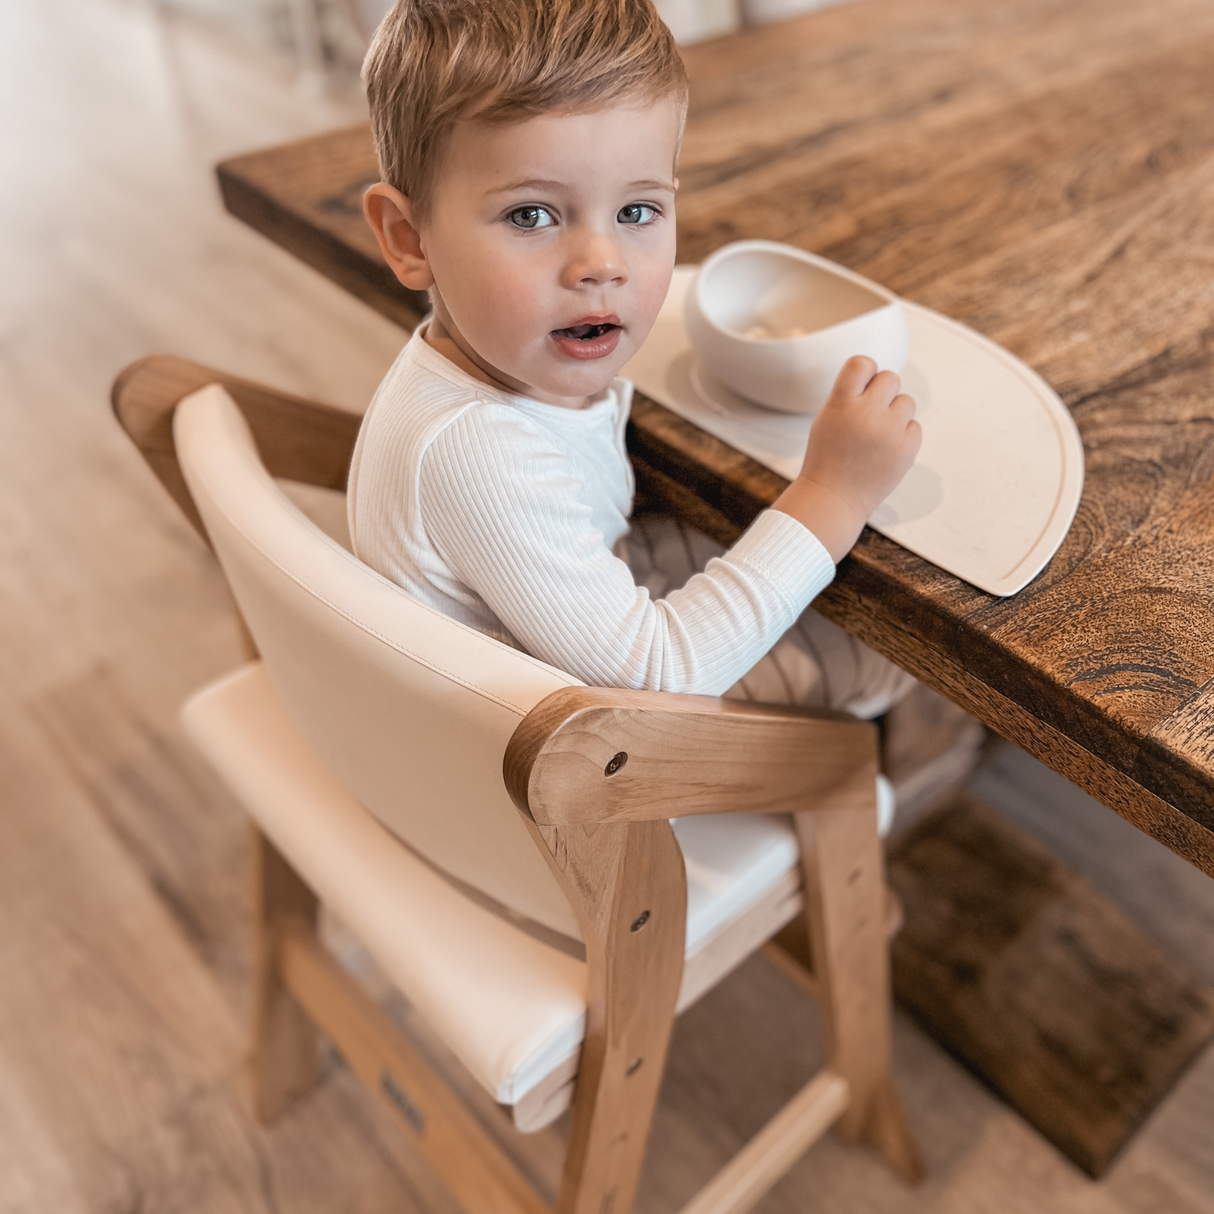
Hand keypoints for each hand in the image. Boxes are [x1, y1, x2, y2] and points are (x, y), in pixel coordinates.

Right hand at [773, 356, 920, 561]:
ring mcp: (889, 431)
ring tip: (877, 435)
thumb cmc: (828, 458)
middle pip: (890, 378)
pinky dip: (902, 435)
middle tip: (870, 414)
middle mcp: (866, 413)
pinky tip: (885, 450)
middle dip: (883, 392)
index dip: (865, 372)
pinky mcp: (907, 448)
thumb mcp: (827, 418)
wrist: (834, 498)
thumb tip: (879, 377)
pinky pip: (914, 426)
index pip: (862, 363)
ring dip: (894, 413)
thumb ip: (850, 395)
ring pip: (906, 401)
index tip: (861, 386)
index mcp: (840, 403)